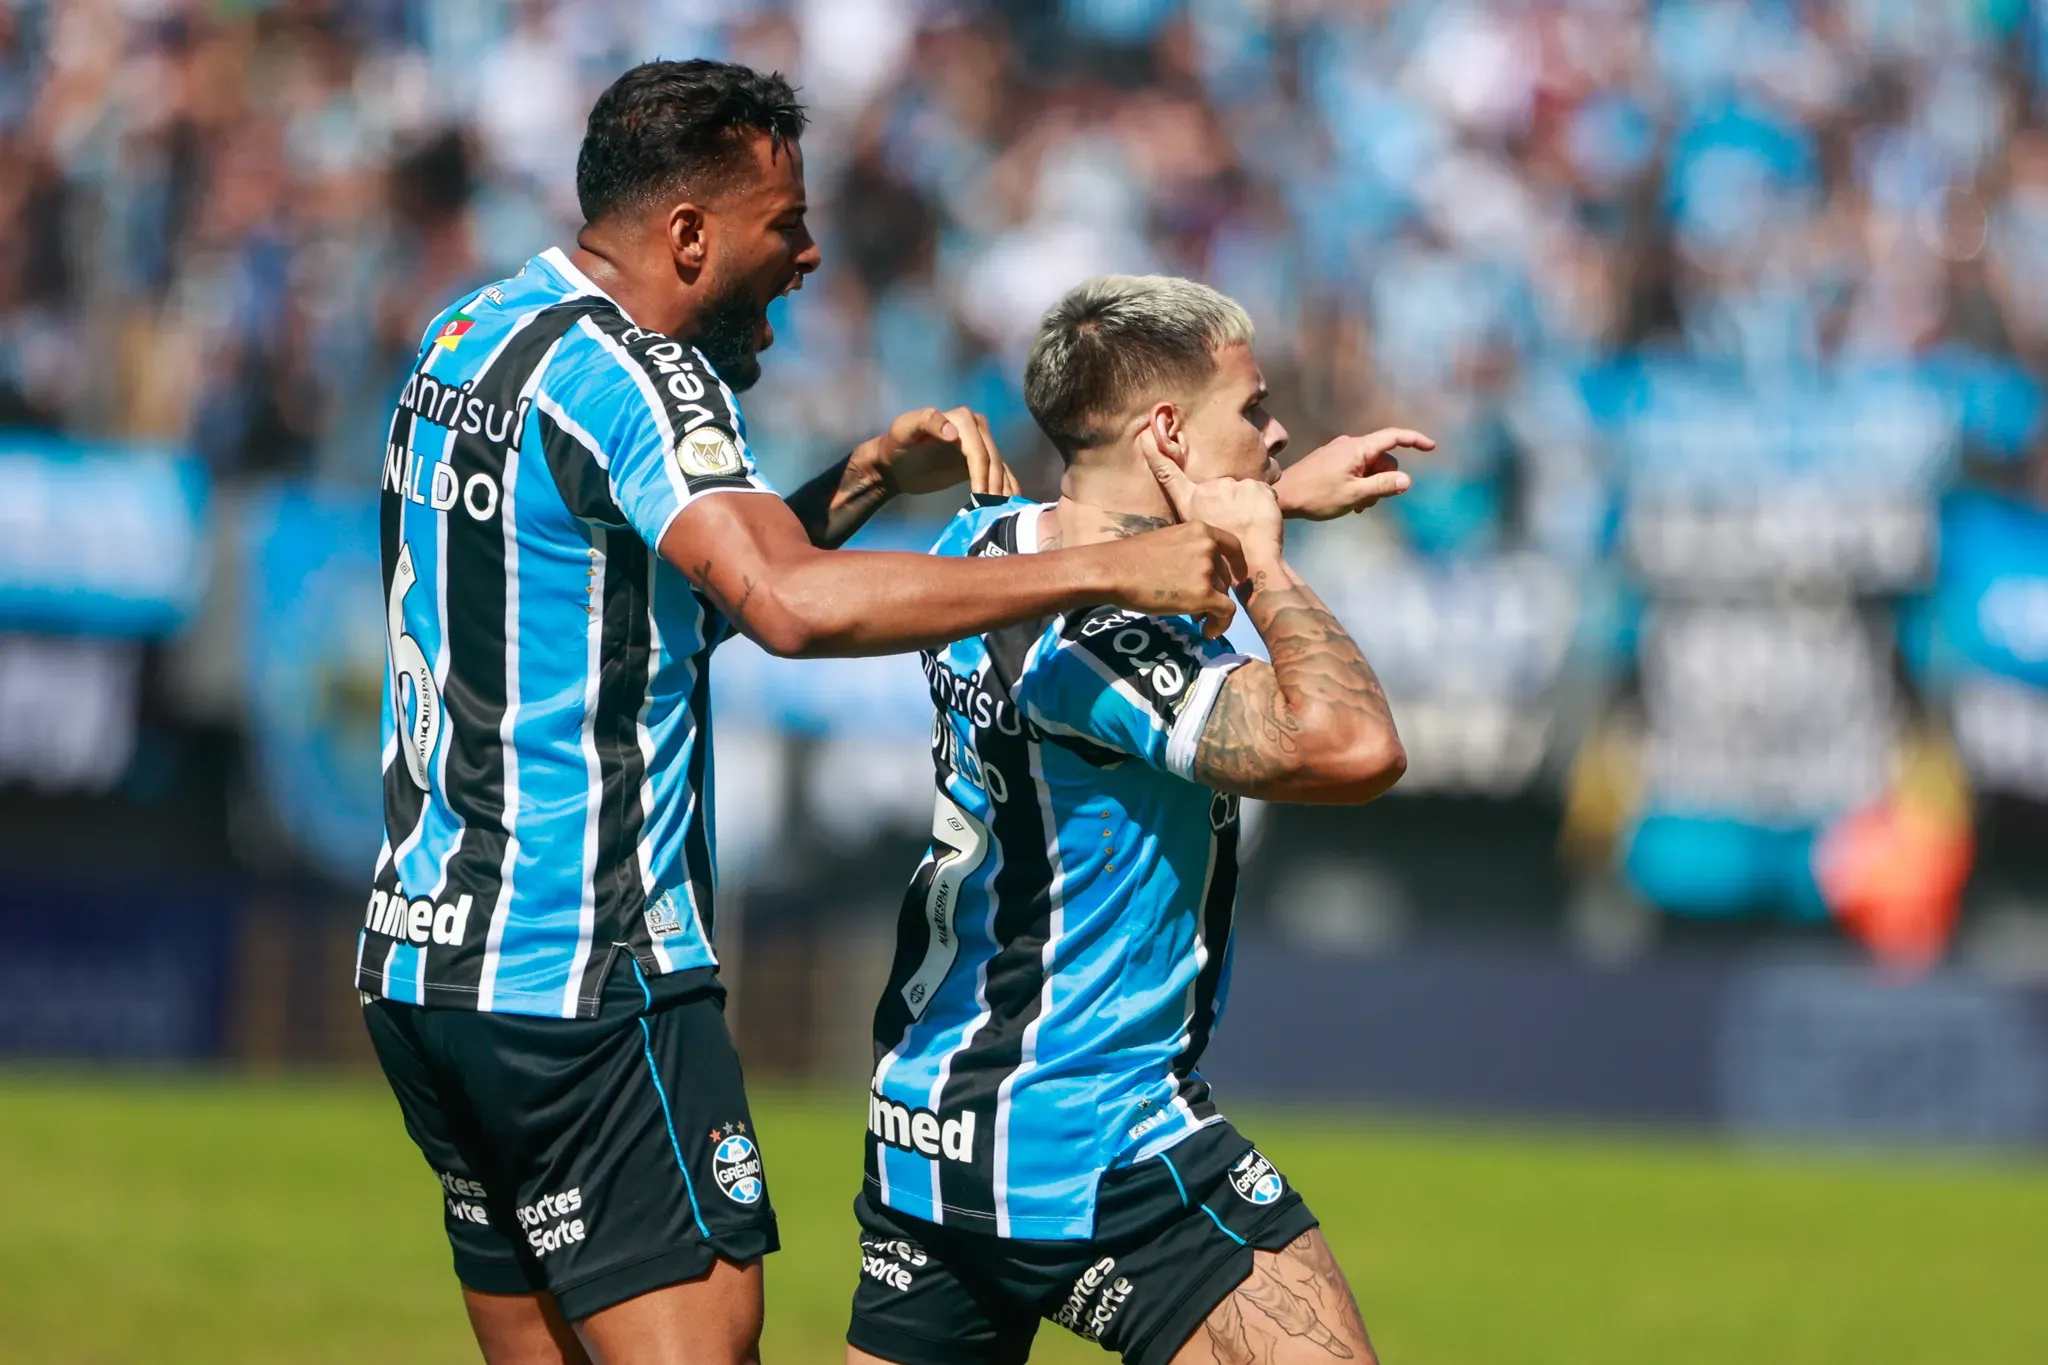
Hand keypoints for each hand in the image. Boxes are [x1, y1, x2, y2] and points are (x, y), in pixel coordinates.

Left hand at [854, 407, 1019, 498]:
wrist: (895, 463)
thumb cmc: (896, 446)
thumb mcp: (903, 430)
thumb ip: (926, 422)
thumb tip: (954, 432)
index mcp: (963, 418)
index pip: (978, 450)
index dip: (980, 473)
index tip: (978, 496)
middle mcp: (977, 426)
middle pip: (992, 460)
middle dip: (993, 485)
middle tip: (990, 509)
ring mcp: (981, 443)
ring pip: (1000, 467)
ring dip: (1003, 489)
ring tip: (1002, 510)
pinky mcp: (980, 460)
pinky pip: (1001, 471)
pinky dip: (1008, 487)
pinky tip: (1011, 503)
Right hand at [1095, 522, 1247, 639]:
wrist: (1114, 571)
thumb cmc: (1130, 558)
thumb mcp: (1166, 542)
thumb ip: (1188, 552)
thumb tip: (1199, 578)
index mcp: (1199, 530)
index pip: (1231, 545)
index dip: (1238, 564)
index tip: (1238, 577)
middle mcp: (1208, 548)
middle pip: (1223, 576)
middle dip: (1215, 591)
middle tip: (1197, 606)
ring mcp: (1207, 571)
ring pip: (1223, 595)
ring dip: (1211, 608)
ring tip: (1194, 619)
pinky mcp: (1204, 594)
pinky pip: (1225, 613)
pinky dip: (1220, 625)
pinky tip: (1207, 632)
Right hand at [1143, 449, 1283, 570]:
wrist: (1252, 565)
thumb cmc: (1225, 562)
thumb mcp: (1196, 543)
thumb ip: (1196, 524)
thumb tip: (1201, 523)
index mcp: (1190, 504)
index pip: (1169, 476)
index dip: (1157, 457)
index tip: (1148, 438)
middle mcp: (1207, 491)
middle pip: (1223, 488)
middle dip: (1230, 503)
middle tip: (1237, 527)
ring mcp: (1231, 487)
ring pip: (1245, 492)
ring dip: (1249, 506)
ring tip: (1251, 529)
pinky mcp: (1255, 488)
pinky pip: (1265, 494)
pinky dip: (1267, 507)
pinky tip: (1263, 524)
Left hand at [1274, 428, 1429, 520]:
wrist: (1281, 495)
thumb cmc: (1316, 496)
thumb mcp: (1354, 495)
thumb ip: (1382, 486)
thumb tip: (1407, 480)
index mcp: (1357, 448)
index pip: (1393, 437)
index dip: (1414, 440)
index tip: (1431, 447)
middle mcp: (1350, 444)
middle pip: (1383, 458)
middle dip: (1385, 479)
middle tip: (1369, 502)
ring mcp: (1340, 452)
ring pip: (1370, 467)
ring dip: (1371, 486)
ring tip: (1356, 505)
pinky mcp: (1332, 460)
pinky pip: (1357, 469)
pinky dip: (1360, 484)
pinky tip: (1350, 502)